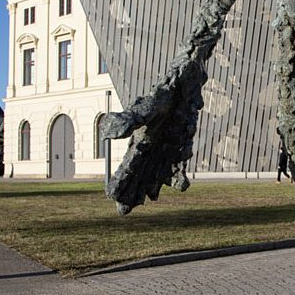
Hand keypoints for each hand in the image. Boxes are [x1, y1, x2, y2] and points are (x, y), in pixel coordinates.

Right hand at [103, 59, 208, 214]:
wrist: (185, 83)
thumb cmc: (163, 93)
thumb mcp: (146, 107)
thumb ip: (128, 121)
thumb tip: (108, 136)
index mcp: (138, 141)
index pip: (126, 167)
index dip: (119, 182)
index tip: (111, 197)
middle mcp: (151, 148)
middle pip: (139, 176)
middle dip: (131, 192)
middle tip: (123, 211)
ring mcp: (167, 148)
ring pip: (157, 174)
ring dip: (153, 187)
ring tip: (151, 200)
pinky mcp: (183, 145)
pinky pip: (179, 165)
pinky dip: (178, 175)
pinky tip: (181, 186)